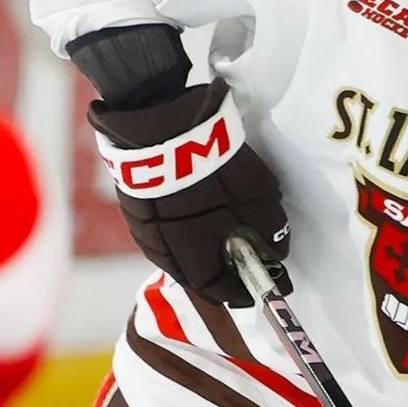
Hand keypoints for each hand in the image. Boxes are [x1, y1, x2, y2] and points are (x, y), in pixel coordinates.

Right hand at [89, 75, 289, 304]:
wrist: (157, 114)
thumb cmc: (212, 153)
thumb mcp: (255, 191)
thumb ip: (267, 226)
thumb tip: (275, 253)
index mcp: (193, 247)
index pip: (215, 287)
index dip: (238, 292)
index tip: (258, 289)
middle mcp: (163, 247)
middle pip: (191, 277)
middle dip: (218, 277)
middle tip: (241, 269)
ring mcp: (142, 228)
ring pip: (171, 259)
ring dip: (195, 259)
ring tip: (219, 247)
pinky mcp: (131, 209)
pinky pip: (155, 238)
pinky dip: (176, 240)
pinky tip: (190, 228)